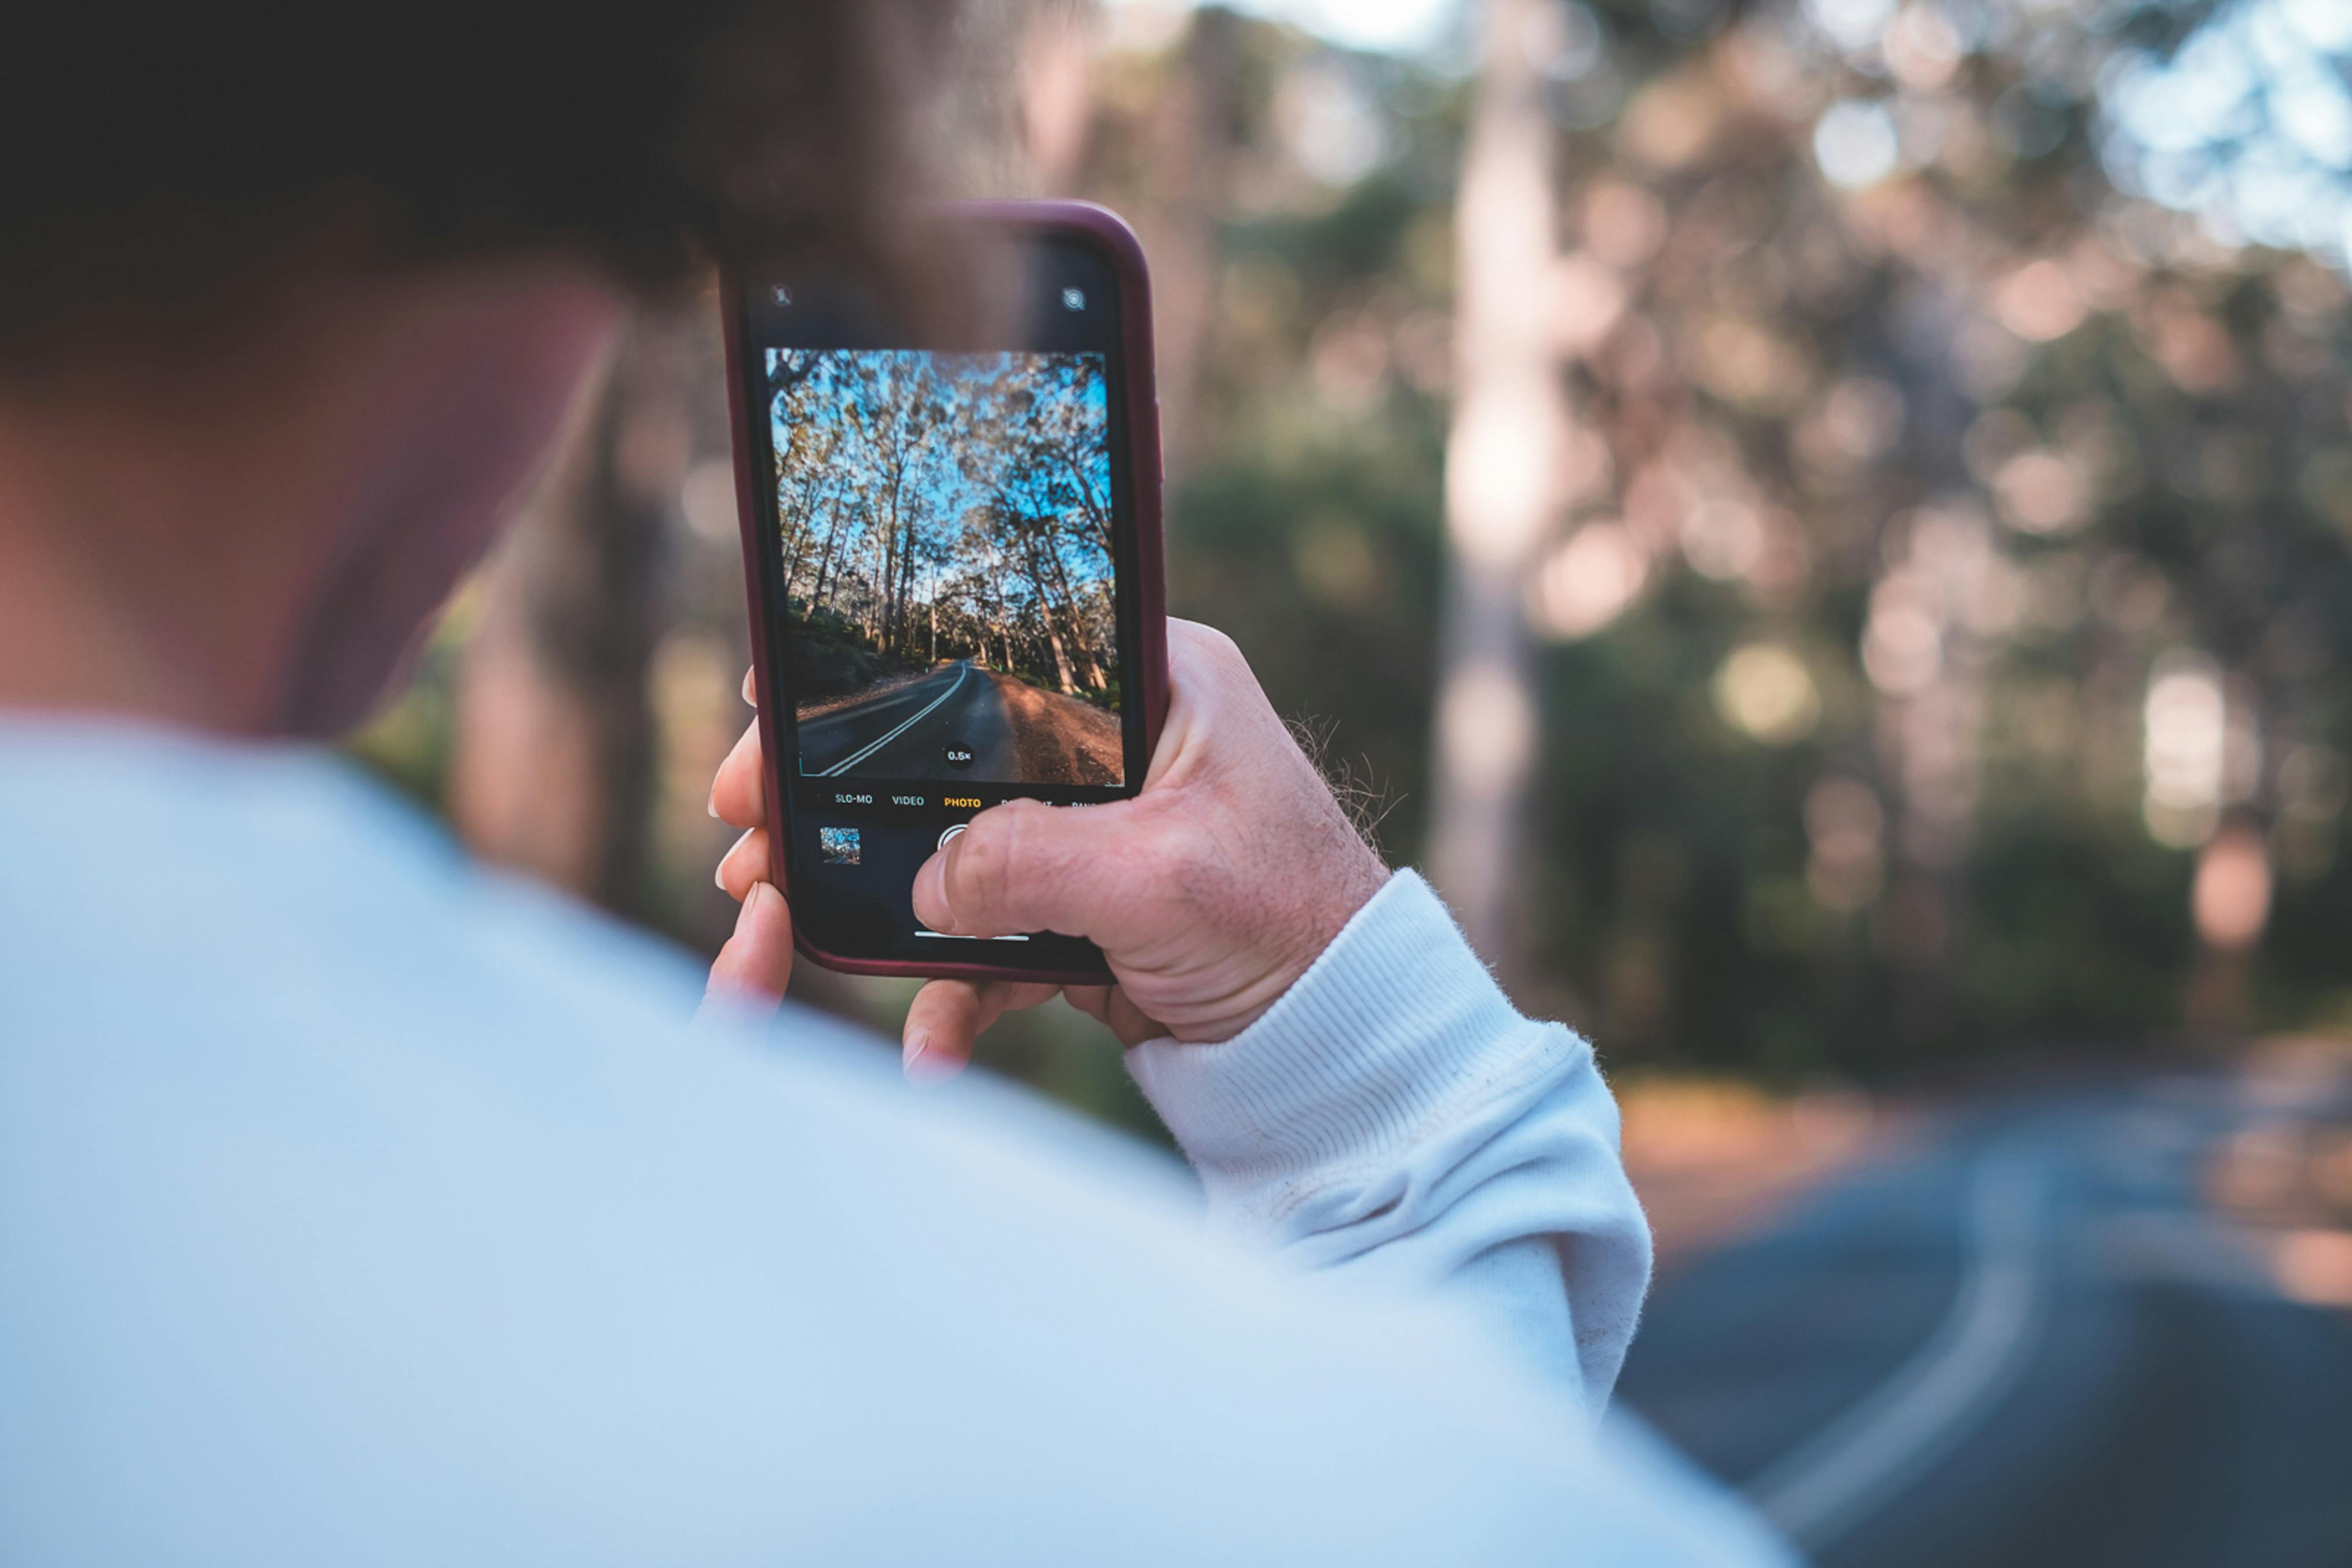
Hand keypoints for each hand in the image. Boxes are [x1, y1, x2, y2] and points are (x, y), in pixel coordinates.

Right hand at [707, 619, 1389, 1079]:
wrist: (1343, 1044)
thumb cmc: (1294, 926)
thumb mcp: (1161, 877)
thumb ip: (1031, 863)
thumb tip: (921, 881)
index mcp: (1152, 684)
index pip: (993, 652)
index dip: (879, 674)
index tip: (785, 705)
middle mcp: (1118, 748)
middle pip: (948, 754)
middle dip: (842, 795)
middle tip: (747, 818)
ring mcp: (1095, 836)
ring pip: (954, 849)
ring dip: (870, 888)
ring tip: (777, 912)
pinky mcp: (1085, 915)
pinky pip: (989, 940)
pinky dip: (950, 991)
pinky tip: (928, 1046)